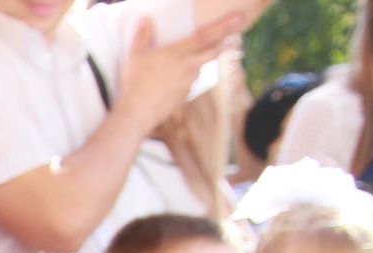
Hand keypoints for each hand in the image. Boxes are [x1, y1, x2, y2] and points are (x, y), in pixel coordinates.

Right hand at [115, 13, 244, 134]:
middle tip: (234, 37)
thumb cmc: (134, 84)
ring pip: (200, 67)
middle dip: (226, 43)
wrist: (137, 114)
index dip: (224, 26)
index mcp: (178, 54)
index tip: (238, 19)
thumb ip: (141, 36)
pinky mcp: (185, 95)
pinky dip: (188, 77)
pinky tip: (175, 79)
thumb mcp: (134, 56)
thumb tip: (144, 20)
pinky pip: (190, 82)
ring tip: (192, 59)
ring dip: (202, 61)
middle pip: (213, 52)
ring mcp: (188, 83)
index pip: (206, 37)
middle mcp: (188, 67)